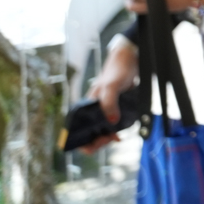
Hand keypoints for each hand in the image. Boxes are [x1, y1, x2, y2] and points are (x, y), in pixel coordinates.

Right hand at [79, 39, 138, 154]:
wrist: (129, 61)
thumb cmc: (116, 72)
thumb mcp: (111, 86)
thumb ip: (109, 103)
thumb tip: (111, 122)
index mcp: (83, 108)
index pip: (74, 132)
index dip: (85, 142)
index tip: (101, 139)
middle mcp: (90, 112)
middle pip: (87, 136)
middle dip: (98, 142)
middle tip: (112, 138)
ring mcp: (100, 112)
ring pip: (98, 133)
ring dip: (106, 138)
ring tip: (116, 137)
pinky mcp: (111, 111)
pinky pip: (108, 127)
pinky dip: (113, 132)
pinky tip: (119, 132)